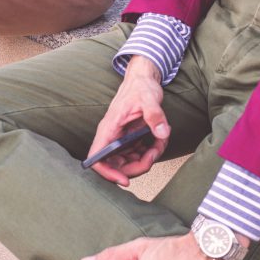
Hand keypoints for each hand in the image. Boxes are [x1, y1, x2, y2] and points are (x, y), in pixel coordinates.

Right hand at [88, 55, 168, 185]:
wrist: (143, 79)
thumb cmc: (140, 87)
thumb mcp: (149, 98)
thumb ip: (155, 115)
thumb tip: (162, 133)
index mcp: (109, 128)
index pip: (97, 157)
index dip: (107, 173)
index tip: (125, 180)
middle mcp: (112, 136)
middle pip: (116, 166)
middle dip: (136, 167)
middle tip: (152, 155)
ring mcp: (121, 139)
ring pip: (130, 162)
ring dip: (148, 158)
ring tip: (160, 141)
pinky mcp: (131, 139)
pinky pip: (139, 154)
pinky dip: (152, 151)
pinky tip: (160, 138)